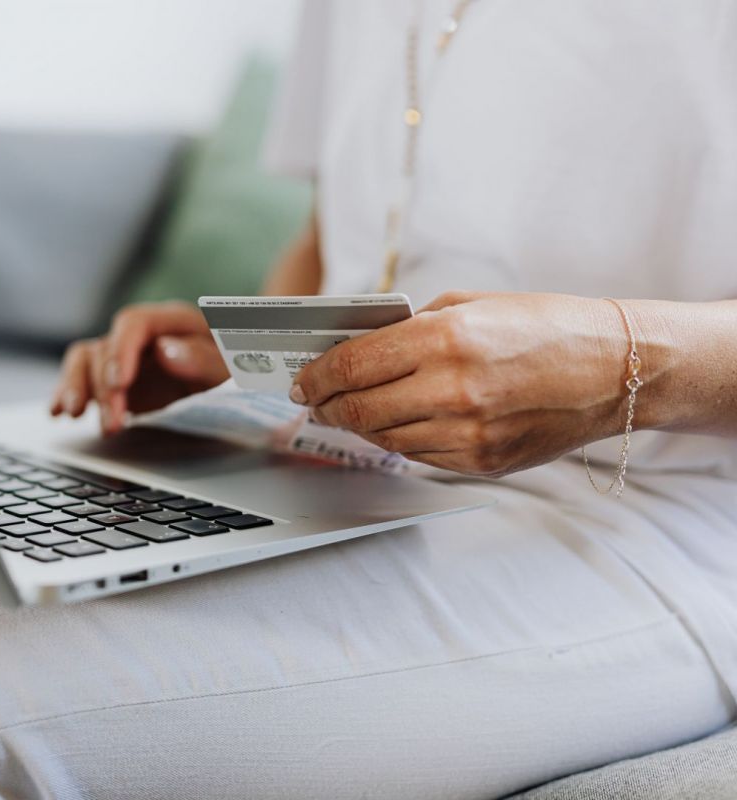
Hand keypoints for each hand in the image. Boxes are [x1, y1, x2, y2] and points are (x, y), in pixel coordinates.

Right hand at [50, 301, 228, 434]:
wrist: (237, 374)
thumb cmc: (236, 365)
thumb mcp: (232, 364)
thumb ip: (203, 358)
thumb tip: (166, 352)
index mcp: (171, 321)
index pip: (133, 323)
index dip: (121, 350)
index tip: (119, 382)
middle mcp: (140, 335)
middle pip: (105, 348)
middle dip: (103, 388)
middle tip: (113, 423)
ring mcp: (123, 356)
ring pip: (85, 361)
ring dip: (76, 388)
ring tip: (73, 415)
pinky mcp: (113, 380)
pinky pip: (82, 379)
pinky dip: (67, 394)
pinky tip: (57, 413)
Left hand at [290, 291, 632, 476]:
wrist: (615, 369)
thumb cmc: (543, 326)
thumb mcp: (470, 304)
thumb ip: (409, 327)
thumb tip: (354, 347)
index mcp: (446, 339)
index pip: (352, 365)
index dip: (316, 375)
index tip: (301, 379)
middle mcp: (453, 390)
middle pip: (357, 409)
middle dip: (325, 405)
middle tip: (313, 401)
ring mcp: (469, 433)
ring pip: (383, 438)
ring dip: (358, 425)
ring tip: (348, 410)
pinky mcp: (482, 463)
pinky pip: (418, 456)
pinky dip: (397, 440)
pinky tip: (395, 424)